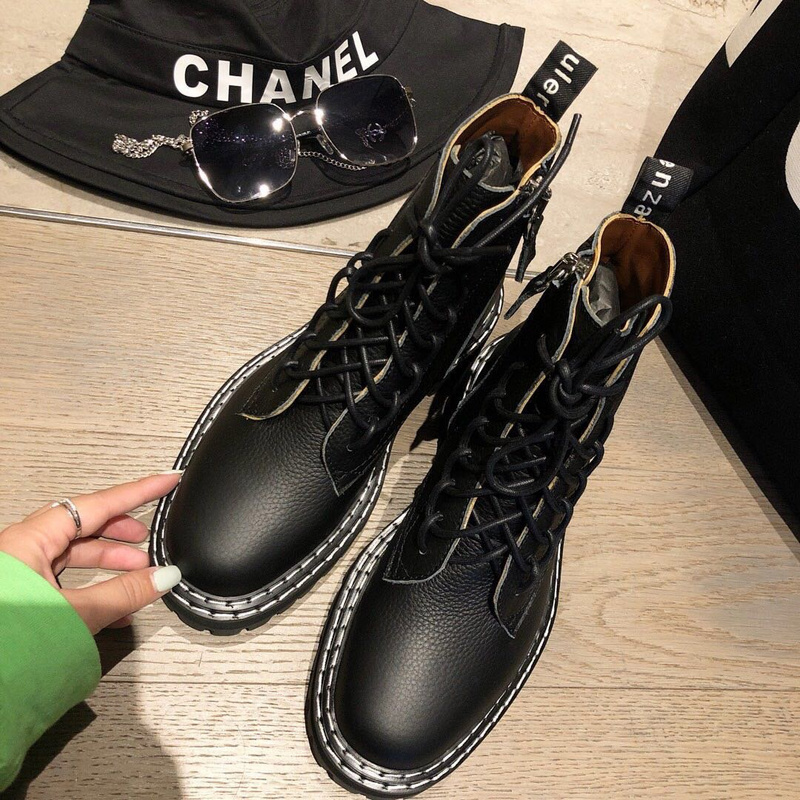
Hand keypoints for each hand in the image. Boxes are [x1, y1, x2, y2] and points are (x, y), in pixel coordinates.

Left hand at [0, 472, 182, 633]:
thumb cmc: (8, 644)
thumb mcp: (75, 614)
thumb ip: (123, 593)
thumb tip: (161, 576)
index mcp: (28, 541)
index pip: (97, 504)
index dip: (137, 492)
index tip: (165, 482)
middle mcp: (19, 550)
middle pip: (84, 527)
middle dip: (121, 534)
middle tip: (149, 538)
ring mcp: (17, 574)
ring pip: (73, 555)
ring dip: (109, 564)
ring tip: (137, 577)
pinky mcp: (17, 596)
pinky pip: (63, 580)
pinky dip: (92, 587)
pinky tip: (115, 608)